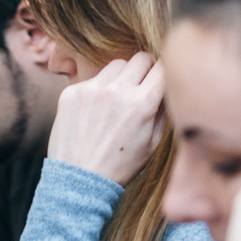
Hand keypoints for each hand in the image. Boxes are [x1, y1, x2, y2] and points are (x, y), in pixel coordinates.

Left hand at [47, 52, 164, 185]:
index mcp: (142, 103)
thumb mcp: (153, 143)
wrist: (79, 181)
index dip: (164, 74)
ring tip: (116, 103)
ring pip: (116, 65)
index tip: (161, 82)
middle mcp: (117, 91)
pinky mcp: (71, 93)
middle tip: (140, 90)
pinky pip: (93, 78)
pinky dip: (98, 90)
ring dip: (121, 78)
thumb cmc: (120, 166)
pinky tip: (95, 112)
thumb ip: (164, 109)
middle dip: (144, 71)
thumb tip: (169, 84)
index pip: (164, 66)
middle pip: (141, 58)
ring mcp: (92, 89)